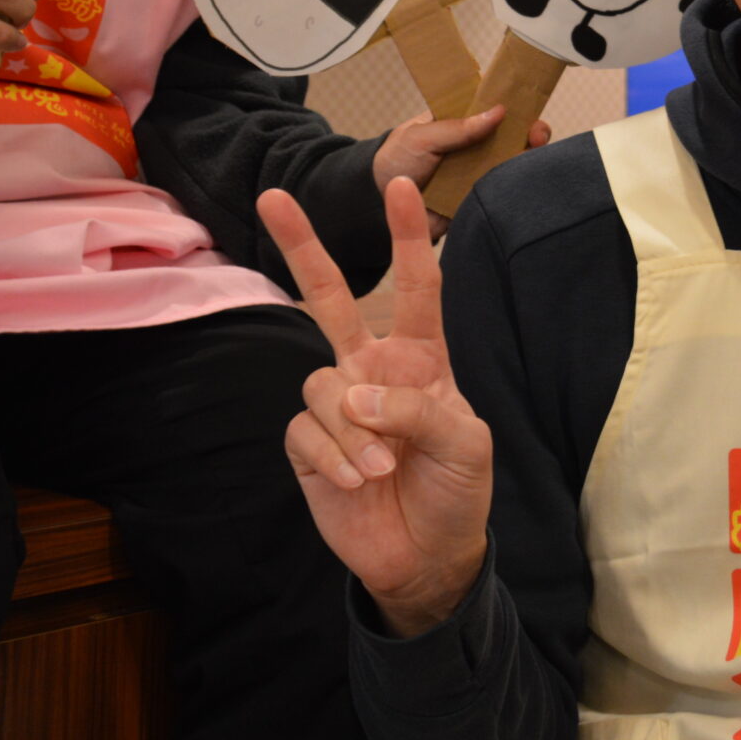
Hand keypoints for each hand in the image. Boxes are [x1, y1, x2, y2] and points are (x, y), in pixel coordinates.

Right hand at [270, 179, 492, 636]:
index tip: (402, 184)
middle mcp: (372, 371)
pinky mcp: (308, 444)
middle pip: (330, 298)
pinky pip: (305, 431)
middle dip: (302, 246)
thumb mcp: (466, 444)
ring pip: (322, 386)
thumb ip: (420, 410)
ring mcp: (336, 406)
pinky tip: (358, 482)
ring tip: (383, 468)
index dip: (408, 236)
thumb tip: (353, 395)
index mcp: (421, 359)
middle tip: (275, 197)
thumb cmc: (457, 490)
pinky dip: (334, 457)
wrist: (427, 556)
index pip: (417, 287)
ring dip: (354, 432)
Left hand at [372, 108, 551, 236]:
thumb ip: (458, 127)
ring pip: (510, 165)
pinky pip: (499, 194)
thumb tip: (498, 112)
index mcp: (460, 125)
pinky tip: (521, 183)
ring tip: (533, 156)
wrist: (376, 204)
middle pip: (511, 138)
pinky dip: (512, 189)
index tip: (528, 110)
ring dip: (525, 160)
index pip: (493, 112)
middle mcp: (473, 148)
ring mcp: (476, 174)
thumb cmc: (394, 161)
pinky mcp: (475, 199)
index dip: (514, 109)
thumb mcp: (422, 135)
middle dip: (529, 134)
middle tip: (536, 135)